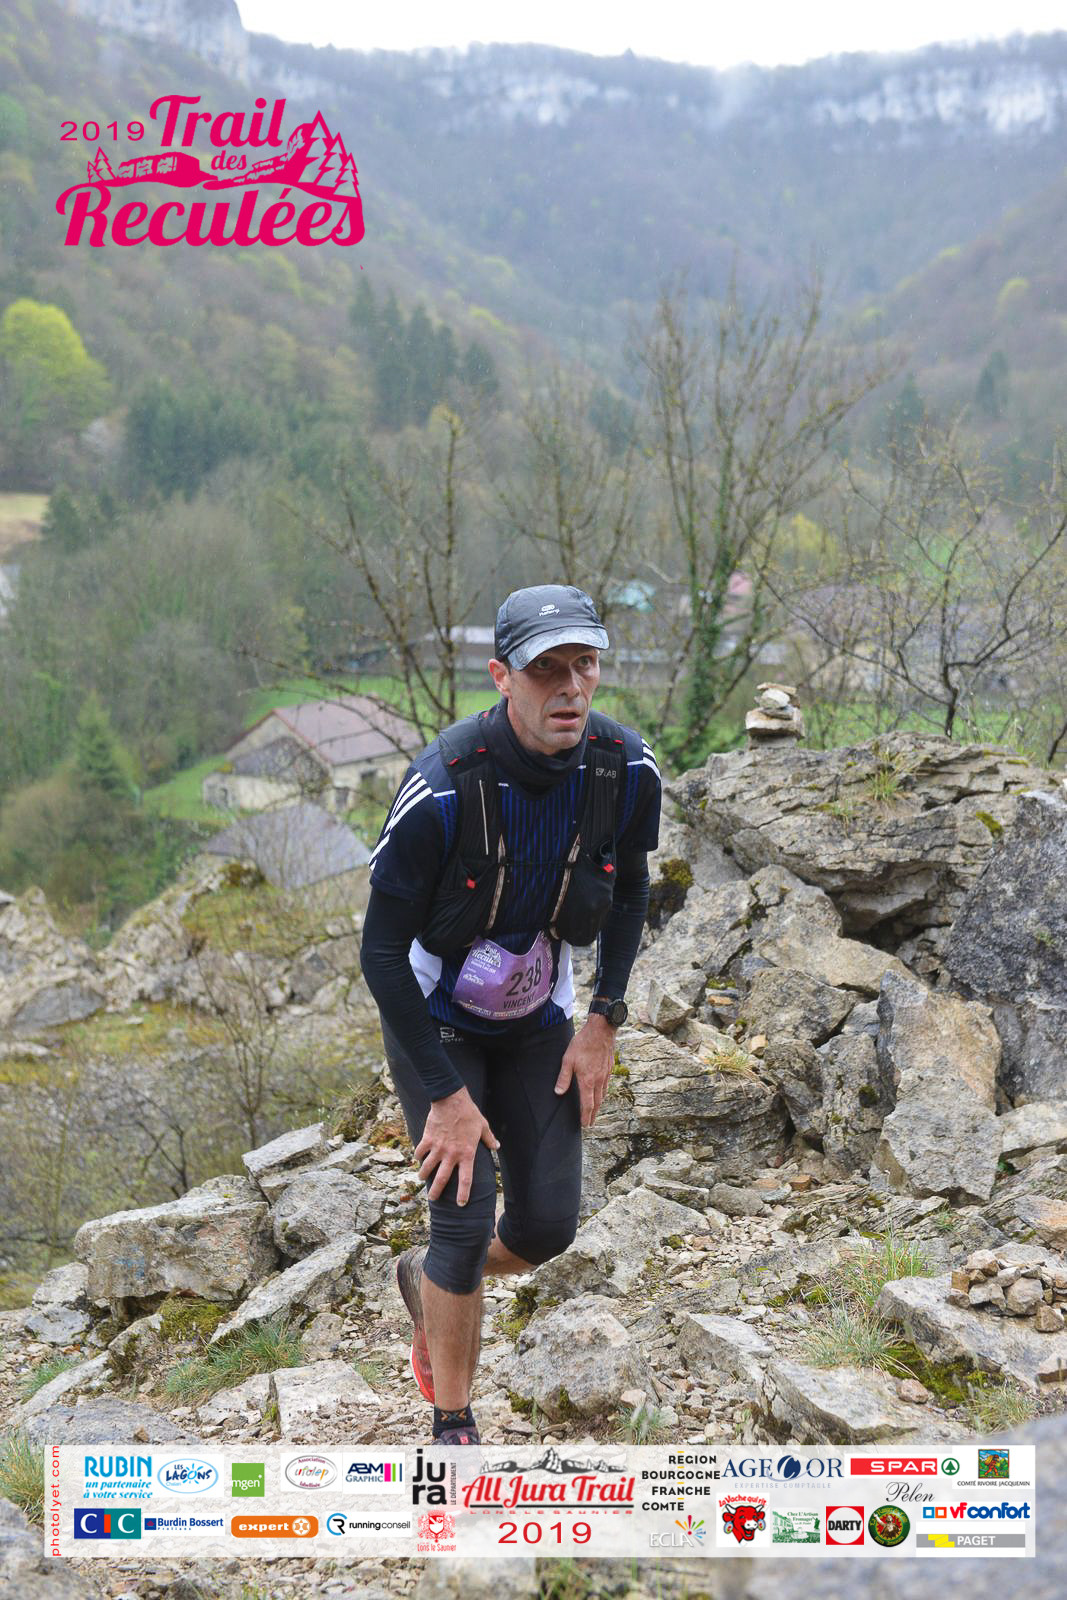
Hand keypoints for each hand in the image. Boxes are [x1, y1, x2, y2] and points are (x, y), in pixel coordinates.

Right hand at [415, 1087, 498, 1205]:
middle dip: (436, 1192)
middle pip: (442, 1179)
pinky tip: (418, 1158)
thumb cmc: (469, 1113)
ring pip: (427, 1168)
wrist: (451, 1100)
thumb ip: (489, 1139)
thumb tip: (497, 1146)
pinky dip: (418, 1156)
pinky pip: (420, 1152)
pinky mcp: (428, 1139)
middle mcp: (451, 1154)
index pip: (466, 1179)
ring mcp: (438, 1148)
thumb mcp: (483, 1126)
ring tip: (422, 1178)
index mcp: (466, 1154)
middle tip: (433, 1200)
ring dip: (424, 1175)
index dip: (463, 1193)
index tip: (461, 1204)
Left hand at [554, 1016, 615, 1127]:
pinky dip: (603, 1093)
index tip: (585, 1125)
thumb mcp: (568, 1060)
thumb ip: (564, 1078)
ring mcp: (605, 1074)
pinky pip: (606, 1085)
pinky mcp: (609, 1068)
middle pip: (597, 1103)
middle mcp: (598, 1081)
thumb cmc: (582, 1044)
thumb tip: (558, 1093)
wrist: (601, 1031)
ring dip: (599, 1105)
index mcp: (587, 1081)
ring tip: (595, 1111)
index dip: (586, 1116)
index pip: (587, 1104)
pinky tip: (601, 1092)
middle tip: (591, 1123)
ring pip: (603, 1094)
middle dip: (593, 1115)